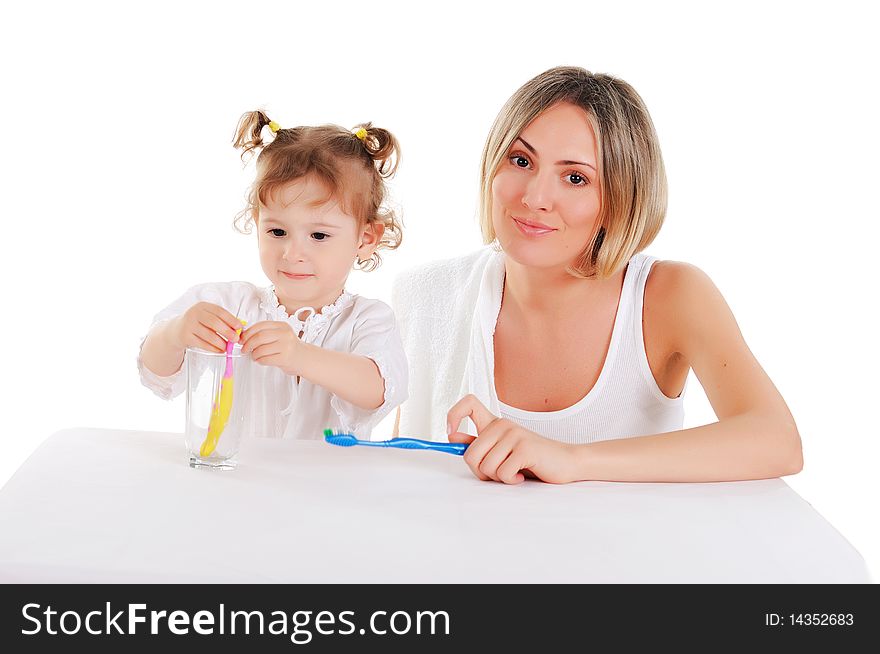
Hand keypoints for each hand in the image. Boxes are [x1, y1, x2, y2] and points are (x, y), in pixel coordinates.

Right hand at [169, 302, 242, 352]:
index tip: (240, 327)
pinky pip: (202, 344)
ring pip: (209, 335)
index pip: (220, 311)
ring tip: (228, 347)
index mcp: (203, 306)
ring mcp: (188, 325)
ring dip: (221, 342)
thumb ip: (222, 321)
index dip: (231, 320)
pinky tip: (219, 350)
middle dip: (227, 332)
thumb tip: (239, 329)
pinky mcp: (185, 336)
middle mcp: (194, 313)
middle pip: (214, 323)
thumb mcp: (207, 317)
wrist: (176, 330)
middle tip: (236, 339)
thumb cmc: (198, 323)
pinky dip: (213, 348)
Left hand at [239, 321, 302, 374]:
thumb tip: (244, 336)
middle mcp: (285, 334)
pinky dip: (260, 360)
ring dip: (254, 354)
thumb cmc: (289, 347)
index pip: (260, 325)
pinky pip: (266, 359)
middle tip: (244, 349)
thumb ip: (266, 333)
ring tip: (255, 356)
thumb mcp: (280, 335)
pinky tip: (261, 360)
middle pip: (260, 336)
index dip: (248, 332)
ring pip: (261, 349)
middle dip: (248, 344)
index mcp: (282, 326)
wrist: (305, 358)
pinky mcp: (285, 358)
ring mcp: (286, 346)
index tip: (242, 339)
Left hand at [447, 394, 577, 484]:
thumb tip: (452, 436)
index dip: (453, 415)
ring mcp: (514, 435)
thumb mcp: (502, 450)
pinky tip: (522, 475)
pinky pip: (503, 473)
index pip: (469, 403)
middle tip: (499, 472)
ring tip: (514, 472)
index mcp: (495, 424)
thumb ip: (478, 444)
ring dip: (498, 478)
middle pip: (470, 454)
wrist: (565, 462)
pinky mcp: (524, 448)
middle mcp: (502, 425)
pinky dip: (511, 481)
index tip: (450, 434)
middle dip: (481, 472)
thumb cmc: (532, 459)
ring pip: (486, 467)